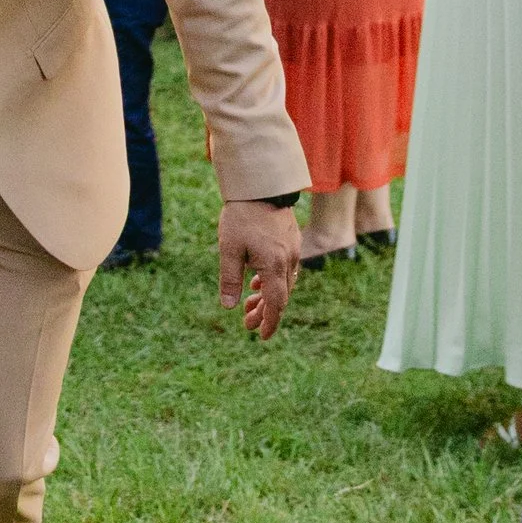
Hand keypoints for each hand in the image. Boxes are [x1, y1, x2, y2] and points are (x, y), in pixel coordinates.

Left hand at [218, 197, 300, 339]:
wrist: (260, 186)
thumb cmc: (241, 217)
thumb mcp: (229, 250)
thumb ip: (230, 280)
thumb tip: (229, 307)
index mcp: (275, 265)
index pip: (276, 304)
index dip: (269, 323)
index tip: (260, 336)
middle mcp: (288, 260)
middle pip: (280, 296)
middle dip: (264, 312)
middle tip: (246, 323)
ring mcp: (292, 250)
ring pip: (283, 283)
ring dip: (267, 296)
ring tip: (249, 303)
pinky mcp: (291, 240)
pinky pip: (285, 269)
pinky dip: (271, 279)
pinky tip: (256, 280)